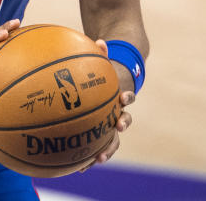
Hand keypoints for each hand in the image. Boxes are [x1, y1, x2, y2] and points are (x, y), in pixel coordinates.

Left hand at [81, 39, 135, 170]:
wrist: (113, 84)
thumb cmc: (104, 72)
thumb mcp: (104, 62)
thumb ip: (102, 53)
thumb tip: (99, 41)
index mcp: (120, 95)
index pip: (128, 96)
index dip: (127, 98)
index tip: (123, 98)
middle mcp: (119, 111)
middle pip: (125, 121)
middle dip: (121, 126)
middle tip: (117, 129)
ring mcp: (111, 124)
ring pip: (113, 139)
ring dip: (108, 149)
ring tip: (98, 159)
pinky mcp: (101, 134)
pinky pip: (96, 146)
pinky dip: (88, 155)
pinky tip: (77, 166)